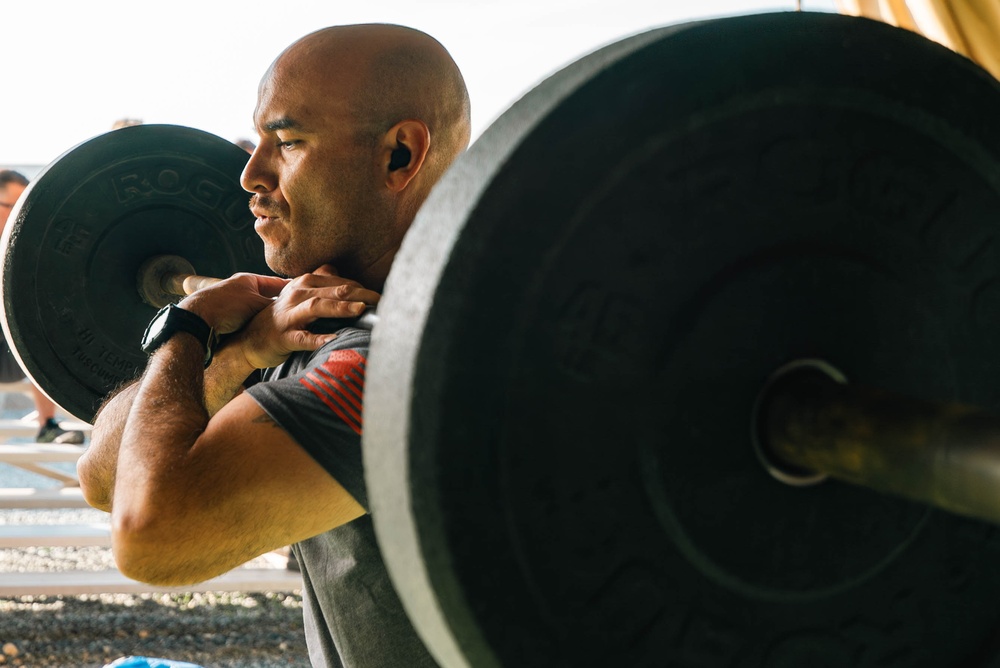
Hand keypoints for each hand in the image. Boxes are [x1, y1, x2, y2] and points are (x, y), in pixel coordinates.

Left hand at [178, 272, 288, 334]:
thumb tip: (294, 309)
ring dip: (269, 317)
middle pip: (269, 297)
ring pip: (260, 310)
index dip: (293, 289)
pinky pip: (250, 320)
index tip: (307, 294)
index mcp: (249, 280)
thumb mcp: (257, 304)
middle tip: (298, 312)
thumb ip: (277, 306)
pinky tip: (266, 332)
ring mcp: (235, 302)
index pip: (278, 283)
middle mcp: (242, 289)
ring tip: (284, 323)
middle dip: (282, 305)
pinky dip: (258, 324)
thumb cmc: (226, 306)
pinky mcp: (229, 316)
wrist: (198, 319)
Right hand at [226, 265, 379, 368]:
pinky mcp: (284, 337)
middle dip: (359, 293)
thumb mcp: (299, 295)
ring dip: (340, 307)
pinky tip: (334, 339)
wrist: (248, 340)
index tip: (383, 295)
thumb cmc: (281, 318)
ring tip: (361, 309)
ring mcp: (289, 315)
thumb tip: (341, 273)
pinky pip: (303, 337)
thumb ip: (319, 283)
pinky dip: (318, 338)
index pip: (338, 281)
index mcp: (305, 284)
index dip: (362, 287)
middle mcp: (297, 295)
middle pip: (332, 290)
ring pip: (317, 307)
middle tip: (382, 299)